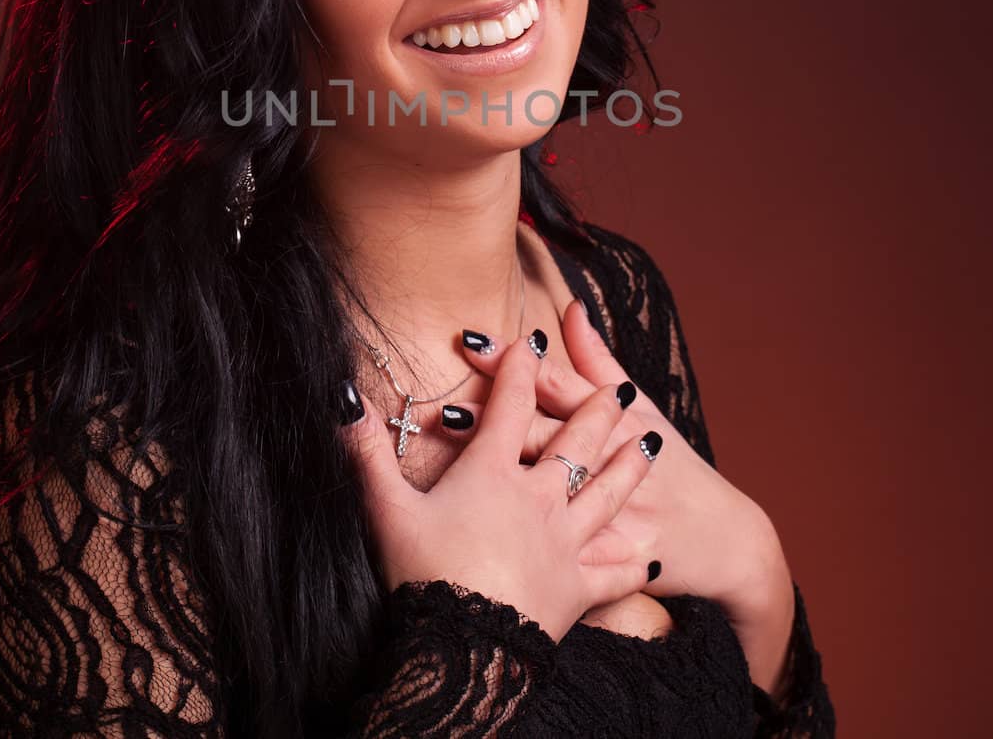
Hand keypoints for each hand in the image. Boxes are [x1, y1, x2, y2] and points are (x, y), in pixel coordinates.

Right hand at [338, 324, 661, 642]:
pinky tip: (649, 561)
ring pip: (608, 495)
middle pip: (576, 443)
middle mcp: (538, 499)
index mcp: (492, 474)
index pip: (510, 407)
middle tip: (618, 388)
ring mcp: (565, 543)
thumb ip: (367, 453)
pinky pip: (614, 573)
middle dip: (596, 410)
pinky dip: (632, 565)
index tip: (532, 340)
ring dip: (629, 467)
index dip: (520, 369)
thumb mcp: (387, 510)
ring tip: (650, 444)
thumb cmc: (423, 575)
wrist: (465, 651)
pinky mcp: (578, 588)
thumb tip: (343, 400)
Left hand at [438, 302, 793, 637]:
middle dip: (496, 419)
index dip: (515, 364)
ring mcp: (616, 512)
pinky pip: (570, 556)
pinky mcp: (616, 560)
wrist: (730, 541)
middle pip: (546, 435)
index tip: (471, 342)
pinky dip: (535, 551)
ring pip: (549, 493)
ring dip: (503, 477)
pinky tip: (492, 547)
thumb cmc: (676, 467)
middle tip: (444, 403)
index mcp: (618, 420)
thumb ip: (599, 360)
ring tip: (452, 465)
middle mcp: (613, 461)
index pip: (558, 385)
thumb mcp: (646, 409)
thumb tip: (570, 307)